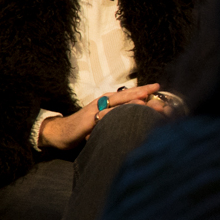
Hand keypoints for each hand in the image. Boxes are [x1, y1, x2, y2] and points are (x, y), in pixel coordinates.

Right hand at [39, 83, 162, 149]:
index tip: (158, 87)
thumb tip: (138, 118)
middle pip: (125, 94)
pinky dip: (116, 113)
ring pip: (117, 102)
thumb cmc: (85, 127)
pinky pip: (105, 114)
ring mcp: (96, 108)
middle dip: (142, 91)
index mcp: (109, 101)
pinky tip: (125, 113)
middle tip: (157, 88)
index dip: (143, 90)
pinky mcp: (90, 117)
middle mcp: (103, 101)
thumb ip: (118, 117)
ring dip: (132, 100)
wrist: (62, 132)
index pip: (128, 94)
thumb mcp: (104, 120)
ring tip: (146, 98)